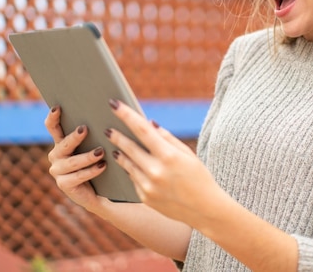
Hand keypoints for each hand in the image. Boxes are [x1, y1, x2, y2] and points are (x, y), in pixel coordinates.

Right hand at [45, 106, 106, 210]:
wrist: (102, 190)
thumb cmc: (102, 160)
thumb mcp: (99, 144)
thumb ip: (99, 130)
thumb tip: (115, 110)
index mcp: (62, 142)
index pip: (52, 127)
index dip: (53, 117)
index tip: (58, 107)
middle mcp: (56, 155)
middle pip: (63, 144)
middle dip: (74, 137)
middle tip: (84, 128)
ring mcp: (58, 171)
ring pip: (71, 162)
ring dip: (87, 156)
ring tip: (101, 152)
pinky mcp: (64, 184)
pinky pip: (78, 176)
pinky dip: (91, 171)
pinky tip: (103, 166)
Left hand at [104, 99, 223, 227]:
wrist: (205, 209)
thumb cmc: (199, 177)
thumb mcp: (188, 154)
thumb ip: (167, 138)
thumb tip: (149, 124)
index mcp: (169, 155)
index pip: (142, 129)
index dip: (126, 115)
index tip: (114, 104)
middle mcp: (155, 171)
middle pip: (128, 147)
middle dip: (116, 135)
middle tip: (107, 128)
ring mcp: (148, 186)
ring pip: (127, 164)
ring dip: (120, 153)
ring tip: (115, 146)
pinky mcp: (145, 198)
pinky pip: (133, 179)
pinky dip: (131, 170)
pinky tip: (129, 164)